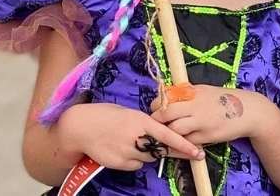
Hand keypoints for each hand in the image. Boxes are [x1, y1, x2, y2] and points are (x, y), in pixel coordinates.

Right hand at [54, 102, 201, 171]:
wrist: (81, 127)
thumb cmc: (106, 115)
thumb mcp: (130, 113)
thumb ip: (145, 124)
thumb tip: (159, 133)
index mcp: (141, 121)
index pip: (167, 135)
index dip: (183, 145)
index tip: (197, 152)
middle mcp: (136, 138)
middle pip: (160, 150)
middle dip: (168, 150)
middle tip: (178, 150)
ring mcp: (128, 152)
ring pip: (148, 159)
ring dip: (147, 153)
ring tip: (132, 141)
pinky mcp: (120, 164)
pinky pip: (135, 165)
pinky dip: (134, 160)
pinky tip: (123, 149)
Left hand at [150, 85, 260, 145]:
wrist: (248, 111)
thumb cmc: (224, 100)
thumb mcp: (205, 91)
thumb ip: (187, 94)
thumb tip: (166, 96)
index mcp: (193, 92)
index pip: (166, 97)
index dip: (156, 106)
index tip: (155, 111)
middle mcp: (195, 105)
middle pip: (166, 113)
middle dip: (157, 121)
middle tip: (155, 126)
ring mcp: (201, 121)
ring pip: (175, 129)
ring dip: (168, 133)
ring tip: (167, 135)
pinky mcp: (206, 136)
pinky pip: (187, 141)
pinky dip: (182, 142)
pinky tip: (181, 142)